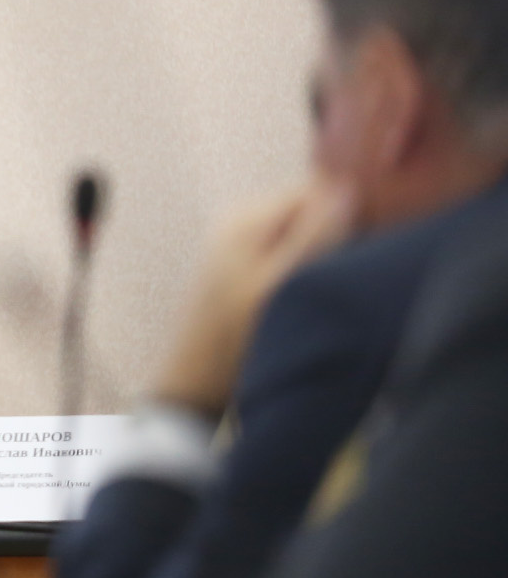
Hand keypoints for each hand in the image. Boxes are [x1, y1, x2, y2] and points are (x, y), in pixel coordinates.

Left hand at [153, 179, 352, 415]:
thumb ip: (314, 236)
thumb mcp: (279, 287)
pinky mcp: (246, 267)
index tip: (381, 240)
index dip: (358, 208)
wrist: (195, 389)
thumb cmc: (234, 342)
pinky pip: (294, 251)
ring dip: (332, 250)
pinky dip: (314, 265)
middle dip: (346, 229)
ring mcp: (242, 243)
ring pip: (309, 230)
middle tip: (364, 265)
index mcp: (247, 217)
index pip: (322, 188)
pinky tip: (322, 290)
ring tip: (341, 282)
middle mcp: (241, 221)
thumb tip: (349, 188)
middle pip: (316, 207)